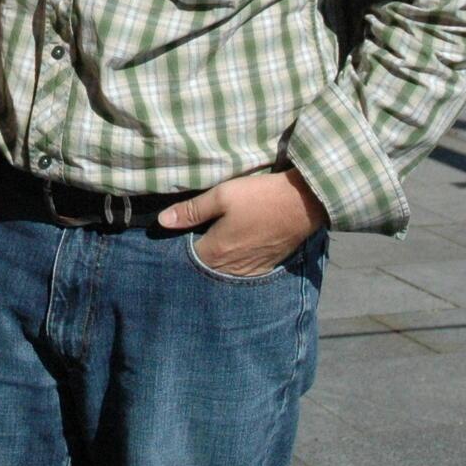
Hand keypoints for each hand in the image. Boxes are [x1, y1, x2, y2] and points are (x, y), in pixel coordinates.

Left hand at [156, 169, 327, 276]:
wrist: (304, 203)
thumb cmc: (260, 197)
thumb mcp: (222, 195)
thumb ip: (191, 210)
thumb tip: (162, 222)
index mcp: (215, 253)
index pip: (185, 257)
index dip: (179, 242)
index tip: (177, 231)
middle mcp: (231, 269)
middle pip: (204, 265)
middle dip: (197, 252)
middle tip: (195, 232)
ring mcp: (251, 270)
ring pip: (223, 269)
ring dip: (217, 258)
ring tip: (216, 238)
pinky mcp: (266, 266)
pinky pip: (242, 270)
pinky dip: (235, 261)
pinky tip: (236, 245)